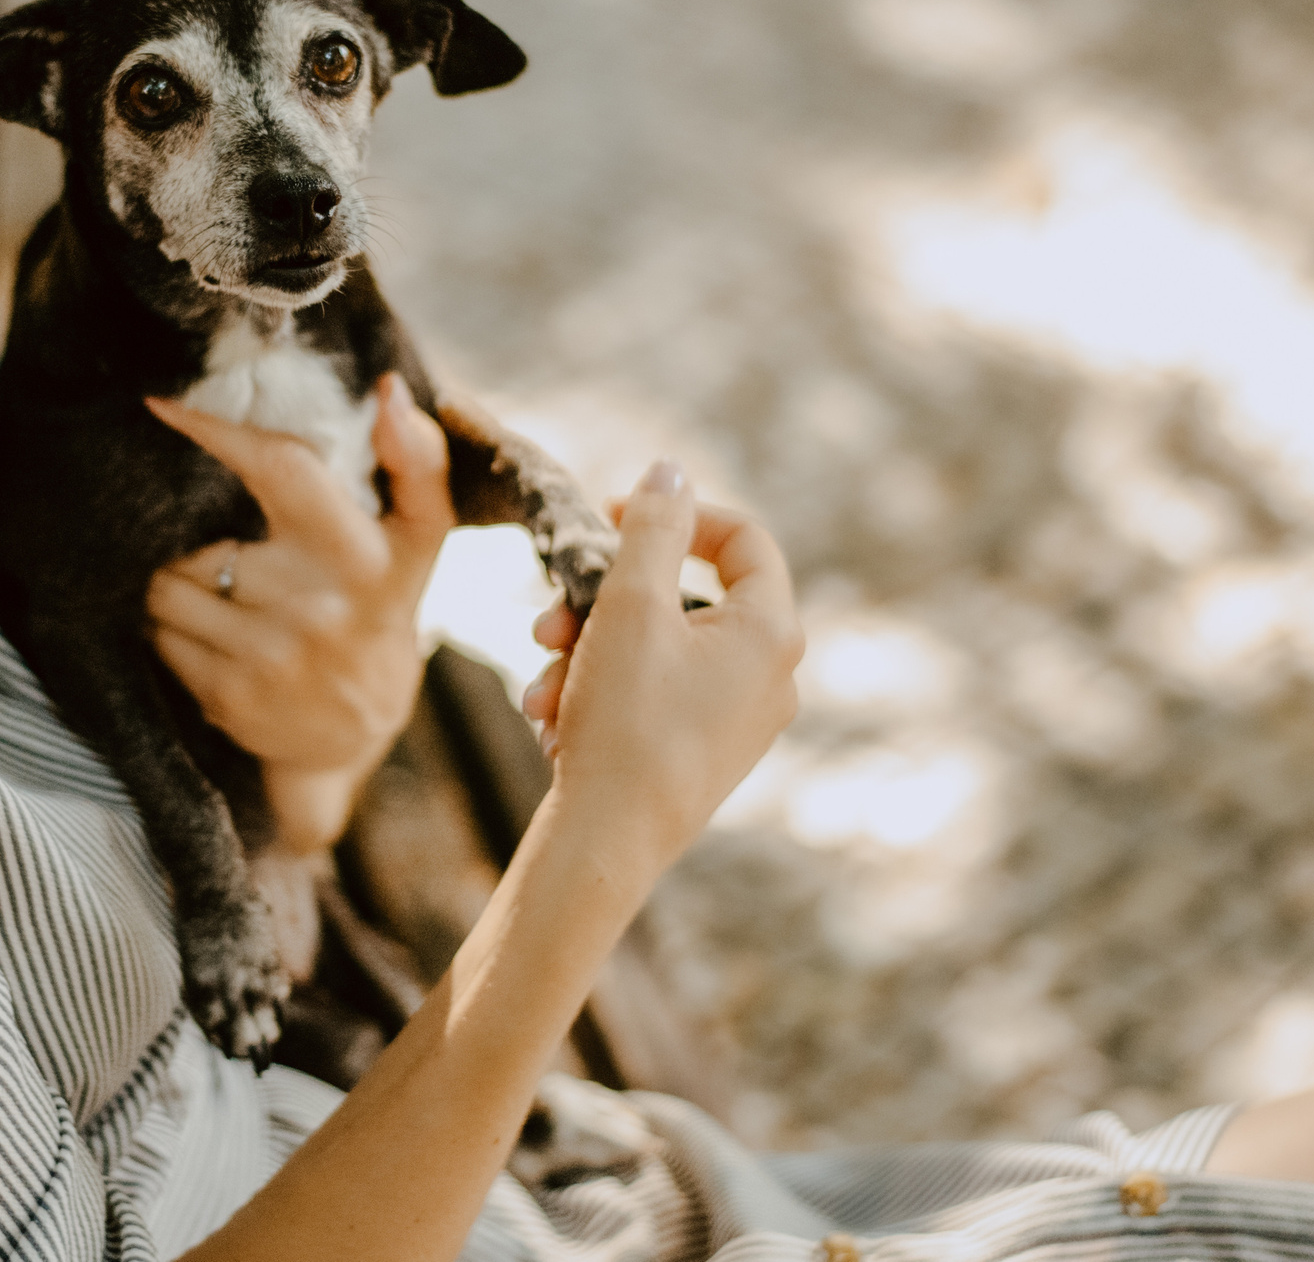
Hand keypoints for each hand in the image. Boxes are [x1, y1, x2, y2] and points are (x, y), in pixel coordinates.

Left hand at [143, 375, 454, 852]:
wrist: (358, 731)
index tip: (162, 404)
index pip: (280, 468)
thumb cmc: (380, 606)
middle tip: (231, 555)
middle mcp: (320, 606)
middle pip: (203, 538)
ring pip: (169, 586)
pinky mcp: (231, 696)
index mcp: (365, 555)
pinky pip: (161, 636)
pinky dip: (172, 630)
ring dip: (179, 585)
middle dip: (197, 541)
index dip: (218, 432)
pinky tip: (214, 637)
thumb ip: (415, 459)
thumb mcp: (418, 538)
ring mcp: (272, 655)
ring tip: (222, 596)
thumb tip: (390, 390)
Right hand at [521, 463, 800, 868]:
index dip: (674, 514)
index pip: (743, 537)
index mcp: (772, 632)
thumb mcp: (630, 604)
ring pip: (658, 648)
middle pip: (684, 596)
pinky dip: (601, 692)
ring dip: (588, 651)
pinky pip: (653, 694)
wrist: (609, 841)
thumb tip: (670, 470)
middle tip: (549, 617)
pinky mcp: (704, 752)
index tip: (609, 517)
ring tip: (541, 682)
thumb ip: (651, 526)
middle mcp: (770, 676)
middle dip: (603, 601)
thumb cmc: (625, 721)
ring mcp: (739, 719)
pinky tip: (553, 718)